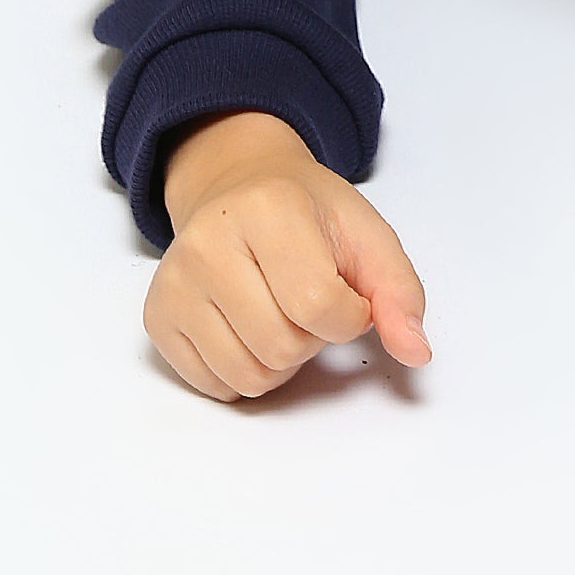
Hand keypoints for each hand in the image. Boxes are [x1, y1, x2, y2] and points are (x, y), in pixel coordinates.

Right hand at [144, 110, 430, 402]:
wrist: (239, 187)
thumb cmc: (308, 213)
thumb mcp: (367, 234)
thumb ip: (400, 292)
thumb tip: (417, 353)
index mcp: (269, 208)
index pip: (319, 305)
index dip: (349, 315)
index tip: (347, 293)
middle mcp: (209, 242)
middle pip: (281, 348)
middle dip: (312, 337)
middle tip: (306, 297)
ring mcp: (175, 282)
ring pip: (248, 376)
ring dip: (280, 360)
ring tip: (278, 311)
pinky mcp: (157, 317)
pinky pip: (216, 386)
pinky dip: (244, 370)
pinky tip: (247, 324)